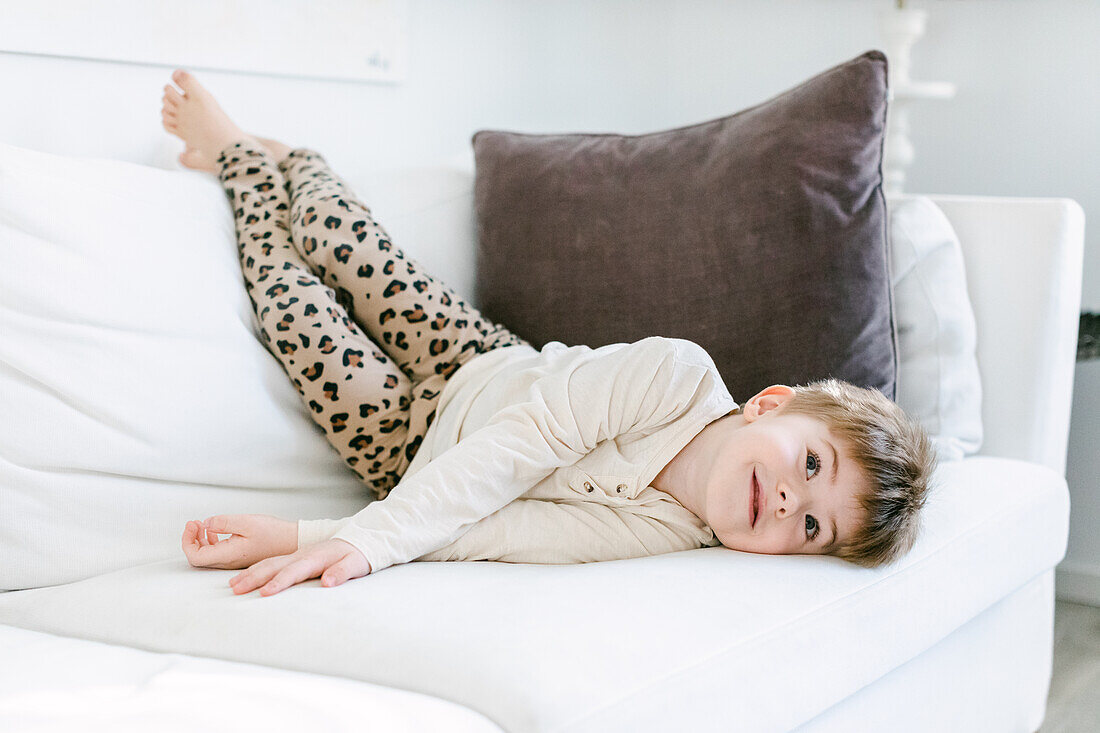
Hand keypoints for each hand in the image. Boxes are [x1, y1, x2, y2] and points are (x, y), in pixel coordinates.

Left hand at [181, 514, 296, 569]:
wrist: (292, 541)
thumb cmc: (273, 533)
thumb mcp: (247, 522)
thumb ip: (223, 523)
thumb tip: (205, 524)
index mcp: (228, 554)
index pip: (195, 556)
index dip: (187, 541)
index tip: (193, 524)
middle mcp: (229, 561)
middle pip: (198, 557)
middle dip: (191, 539)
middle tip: (194, 523)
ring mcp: (233, 560)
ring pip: (207, 555)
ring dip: (200, 540)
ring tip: (202, 525)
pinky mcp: (238, 556)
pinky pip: (217, 552)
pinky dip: (211, 541)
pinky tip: (215, 531)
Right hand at [228, 538, 371, 596]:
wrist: (359, 541)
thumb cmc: (357, 555)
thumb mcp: (355, 564)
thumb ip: (342, 572)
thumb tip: (328, 582)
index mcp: (315, 558)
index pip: (294, 571)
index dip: (279, 582)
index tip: (265, 593)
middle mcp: (302, 555)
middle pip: (274, 566)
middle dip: (254, 578)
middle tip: (236, 590)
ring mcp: (297, 555)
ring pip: (269, 563)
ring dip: (251, 574)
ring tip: (233, 586)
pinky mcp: (295, 558)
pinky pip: (272, 562)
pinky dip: (257, 569)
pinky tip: (245, 577)